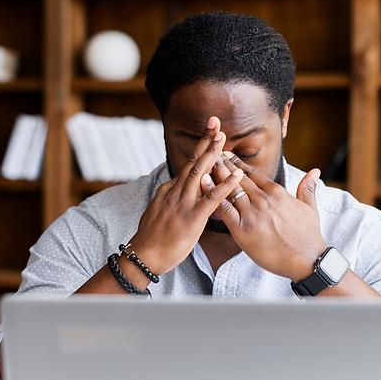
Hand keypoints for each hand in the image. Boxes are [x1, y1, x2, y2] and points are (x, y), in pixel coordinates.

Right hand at [129, 117, 243, 275]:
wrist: (145, 256)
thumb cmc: (153, 238)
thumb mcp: (158, 211)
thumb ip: (170, 198)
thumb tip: (175, 189)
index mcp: (169, 190)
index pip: (187, 166)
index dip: (199, 149)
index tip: (208, 133)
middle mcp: (175, 192)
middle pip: (192, 162)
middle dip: (205, 142)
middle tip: (215, 123)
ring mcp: (183, 204)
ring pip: (199, 173)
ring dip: (212, 155)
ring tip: (223, 139)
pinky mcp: (192, 218)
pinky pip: (212, 199)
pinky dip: (225, 185)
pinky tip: (235, 175)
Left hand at [204, 154, 326, 281]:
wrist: (307, 260)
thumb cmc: (308, 237)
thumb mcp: (310, 208)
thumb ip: (308, 188)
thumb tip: (314, 171)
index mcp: (277, 193)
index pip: (253, 174)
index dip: (238, 164)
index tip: (227, 155)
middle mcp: (263, 200)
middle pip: (238, 178)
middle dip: (223, 164)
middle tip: (210, 153)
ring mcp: (252, 214)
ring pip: (229, 189)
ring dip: (216, 176)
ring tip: (203, 164)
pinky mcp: (243, 230)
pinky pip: (224, 210)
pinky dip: (213, 197)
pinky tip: (204, 186)